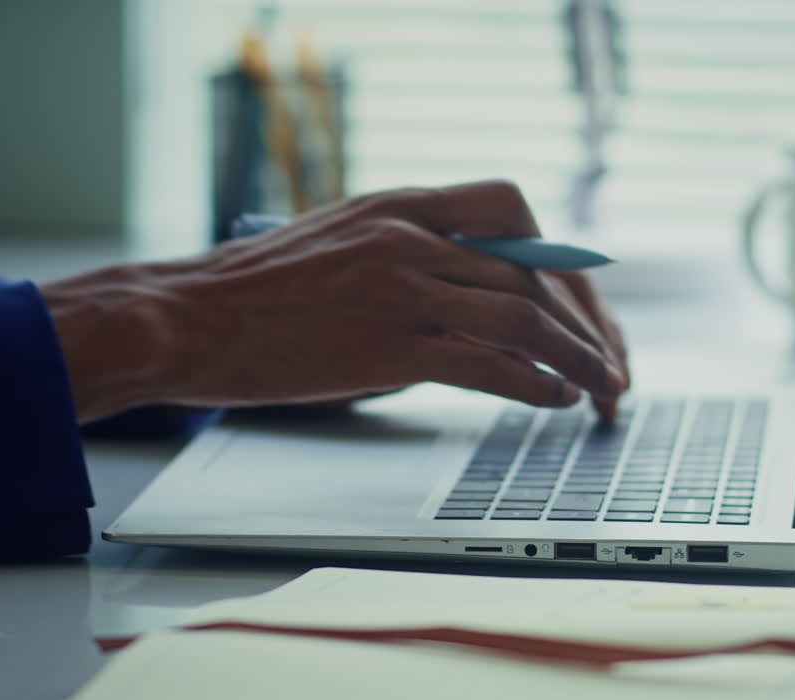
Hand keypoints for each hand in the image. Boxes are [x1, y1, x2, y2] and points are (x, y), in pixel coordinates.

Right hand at [42, 180, 629, 422]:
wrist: (185, 317)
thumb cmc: (255, 290)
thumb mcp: (341, 239)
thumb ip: (406, 250)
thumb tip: (467, 288)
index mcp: (400, 204)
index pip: (512, 207)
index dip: (558, 255)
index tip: (579, 296)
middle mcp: (411, 239)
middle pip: (531, 271)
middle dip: (582, 321)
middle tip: (609, 358)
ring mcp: (402, 290)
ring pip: (522, 316)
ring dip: (575, 357)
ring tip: (600, 387)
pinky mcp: (390, 346)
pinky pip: (488, 362)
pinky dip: (534, 383)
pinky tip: (554, 400)